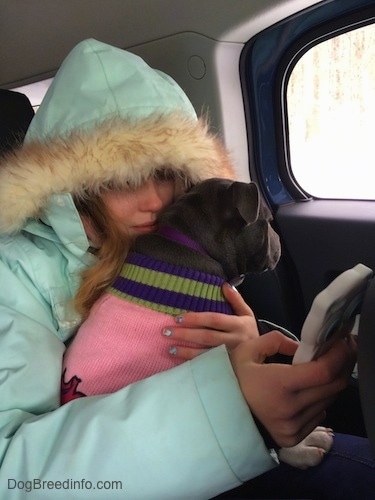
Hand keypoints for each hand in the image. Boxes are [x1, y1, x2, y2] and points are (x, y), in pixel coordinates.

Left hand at [162, 283, 259, 358]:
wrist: (260, 358)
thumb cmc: (249, 333)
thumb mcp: (247, 314)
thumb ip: (236, 300)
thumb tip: (224, 284)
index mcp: (239, 325)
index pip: (214, 319)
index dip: (196, 318)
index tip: (178, 317)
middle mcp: (234, 340)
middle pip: (206, 336)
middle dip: (186, 334)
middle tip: (166, 331)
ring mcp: (230, 356)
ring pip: (205, 353)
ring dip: (186, 351)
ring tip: (169, 348)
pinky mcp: (226, 368)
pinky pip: (207, 366)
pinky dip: (193, 364)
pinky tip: (180, 362)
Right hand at [230, 331, 355, 447]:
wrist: (219, 414)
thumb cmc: (234, 379)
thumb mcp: (248, 351)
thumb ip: (276, 341)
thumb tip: (301, 347)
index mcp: (280, 384)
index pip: (323, 372)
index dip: (339, 356)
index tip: (344, 342)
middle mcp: (291, 408)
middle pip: (332, 387)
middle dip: (343, 366)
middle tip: (342, 350)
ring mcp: (294, 426)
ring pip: (328, 401)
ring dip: (331, 383)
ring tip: (325, 368)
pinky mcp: (294, 438)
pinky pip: (318, 415)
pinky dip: (319, 400)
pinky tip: (309, 390)